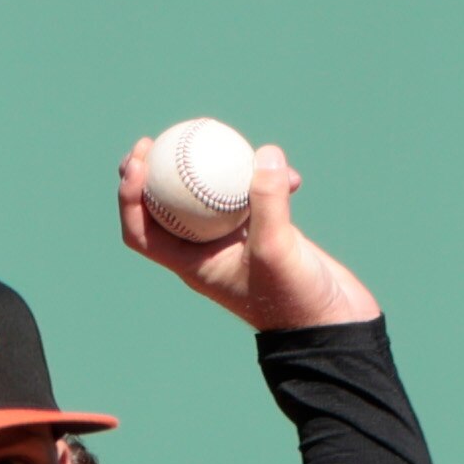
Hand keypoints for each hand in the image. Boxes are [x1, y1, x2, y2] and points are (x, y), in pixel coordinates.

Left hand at [119, 135, 378, 331]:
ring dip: (212, 168)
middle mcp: (207, 251)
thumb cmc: (295, 299)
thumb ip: (267, 200)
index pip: (142, 232)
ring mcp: (236, 241)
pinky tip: (289, 174)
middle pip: (165, 209)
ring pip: (211, 196)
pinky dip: (267, 182)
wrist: (333, 325)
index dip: (130, 197)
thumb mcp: (277, 249)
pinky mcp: (265, 233)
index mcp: (192, 264)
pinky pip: (254, 197)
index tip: (140, 162)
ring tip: (212, 138)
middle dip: (154, 174)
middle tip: (156, 140)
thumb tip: (265, 152)